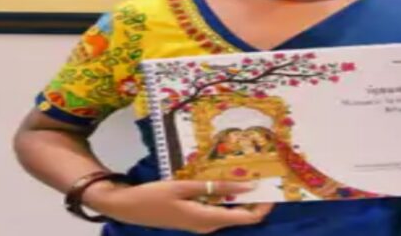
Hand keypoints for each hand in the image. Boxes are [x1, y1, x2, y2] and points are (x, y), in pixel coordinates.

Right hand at [84, 180, 272, 233]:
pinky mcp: (194, 219)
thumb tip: (246, 187)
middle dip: (255, 199)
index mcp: (208, 220)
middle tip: (263, 175)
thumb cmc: (154, 196)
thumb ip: (215, 187)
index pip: (246, 219)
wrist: (127, 208)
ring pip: (229, 212)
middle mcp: (208, 226)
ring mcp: (201, 224)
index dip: (263, 206)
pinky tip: (225, 181)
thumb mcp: (184, 187)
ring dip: (240, 197)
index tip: (273, 188)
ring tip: (248, 174)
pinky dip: (226, 197)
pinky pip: (218, 210)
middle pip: (241, 216)